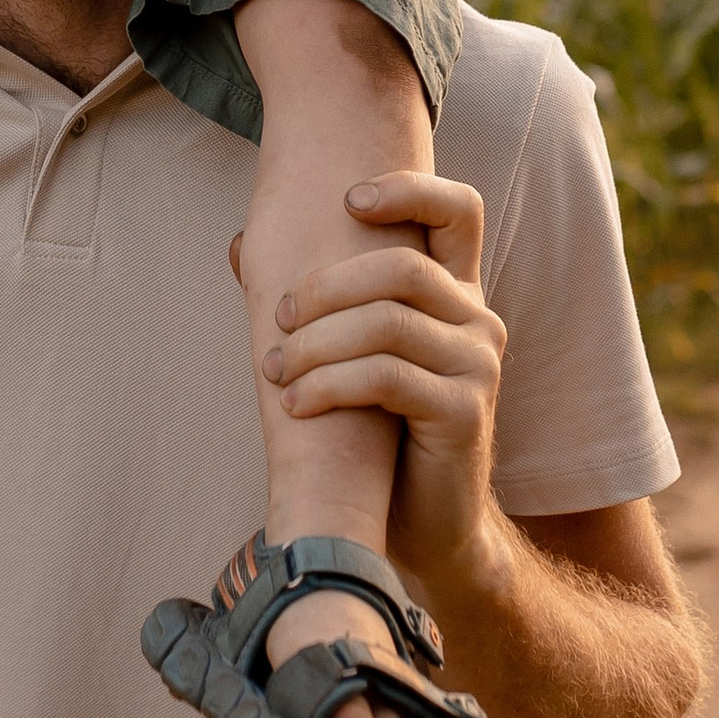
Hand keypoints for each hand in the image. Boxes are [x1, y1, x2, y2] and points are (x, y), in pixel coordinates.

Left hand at [261, 174, 507, 580]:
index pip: (458, 211)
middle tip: (279, 319)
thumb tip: (241, 247)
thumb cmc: (378, 436)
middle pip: (402, 266)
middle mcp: (477, 320)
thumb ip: (315, 302)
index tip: (348, 199)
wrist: (421, 528)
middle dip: (326, 287)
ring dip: (316, 344)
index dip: (408, 190)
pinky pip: (388, 377)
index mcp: (456, 295)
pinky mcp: (465, 412)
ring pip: (388, 322)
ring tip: (276, 372)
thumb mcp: (352, 358)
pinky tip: (295, 405)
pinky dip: (330, 385)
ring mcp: (478, 365)